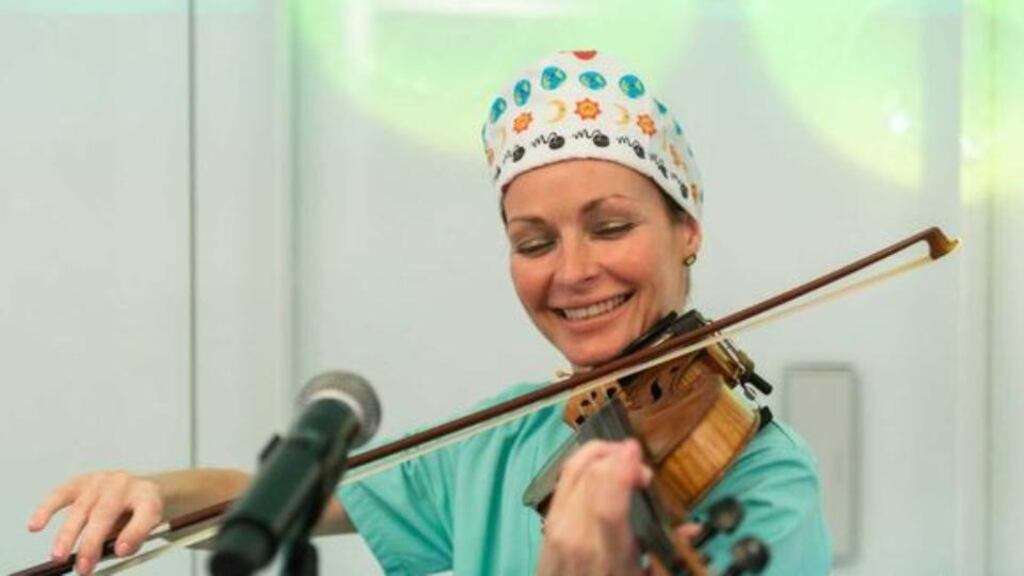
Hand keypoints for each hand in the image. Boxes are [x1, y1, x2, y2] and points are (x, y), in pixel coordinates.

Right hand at [27, 471, 163, 574]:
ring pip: (81, 507)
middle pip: (106, 512)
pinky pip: (62, 494)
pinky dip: (46, 510)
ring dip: (67, 535)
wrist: (143, 487)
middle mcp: (125, 485)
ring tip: (59, 556)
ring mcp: (103, 480)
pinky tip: (36, 525)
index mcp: (148, 496)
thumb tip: (116, 550)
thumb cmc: (141, 510)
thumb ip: (133, 538)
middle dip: (92, 542)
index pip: (145, 512)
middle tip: (83, 567)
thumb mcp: (149, 526)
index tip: (121, 551)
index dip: (133, 533)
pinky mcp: (83, 481)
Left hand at [536, 439, 701, 575]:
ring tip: (624, 457)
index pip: (609, 505)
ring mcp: (557, 525)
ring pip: (575, 469)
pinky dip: (585, 461)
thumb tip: (694, 528)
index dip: (621, 470)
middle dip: (618, 458)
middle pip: (591, 476)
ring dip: (601, 453)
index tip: (637, 450)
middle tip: (642, 469)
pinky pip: (565, 476)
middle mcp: (576, 535)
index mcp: (605, 556)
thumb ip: (668, 555)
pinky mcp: (548, 517)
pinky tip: (602, 463)